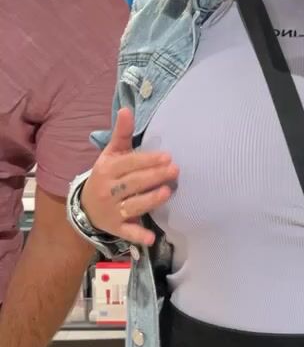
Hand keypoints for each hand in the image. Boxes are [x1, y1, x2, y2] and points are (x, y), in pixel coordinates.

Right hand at [80, 108, 177, 246]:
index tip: (167, 156)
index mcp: (107, 169)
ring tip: (167, 192)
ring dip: (150, 200)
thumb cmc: (106, 175)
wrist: (85, 207)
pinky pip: (127, 232)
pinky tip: (151, 238)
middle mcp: (108, 190)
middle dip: (154, 176)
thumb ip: (122, 133)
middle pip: (133, 183)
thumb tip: (127, 109)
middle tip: (175, 170)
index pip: (129, 164)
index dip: (148, 160)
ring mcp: (112, 210)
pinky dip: (138, 236)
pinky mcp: (116, 228)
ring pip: (133, 205)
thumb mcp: (111, 154)